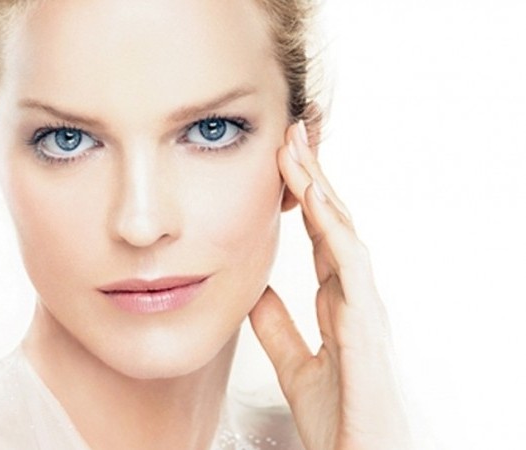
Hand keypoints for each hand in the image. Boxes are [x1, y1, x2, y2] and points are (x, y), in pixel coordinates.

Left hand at [249, 121, 411, 449]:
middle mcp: (354, 295)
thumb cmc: (340, 416)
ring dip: (321, 190)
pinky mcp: (367, 324)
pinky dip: (334, 229)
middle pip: (333, 224)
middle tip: (291, 137)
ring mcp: (364, 305)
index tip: (280, 165)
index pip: (320, 237)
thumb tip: (254, 292)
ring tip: (299, 150)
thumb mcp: (295, 362)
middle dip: (312, 178)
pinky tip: (316, 201)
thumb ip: (278, 327)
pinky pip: (352, 265)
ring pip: (344, 233)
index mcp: (338, 302)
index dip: (301, 200)